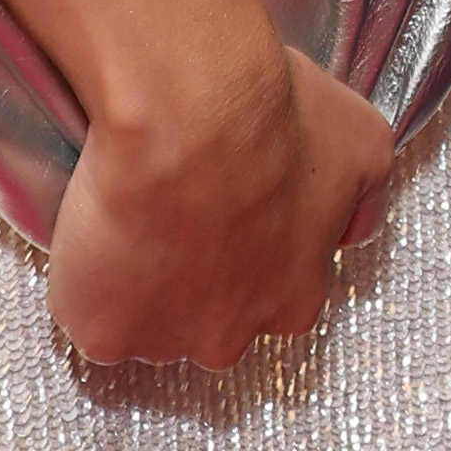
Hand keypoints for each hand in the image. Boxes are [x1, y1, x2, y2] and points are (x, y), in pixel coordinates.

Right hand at [45, 31, 394, 371]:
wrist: (189, 110)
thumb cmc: (275, 116)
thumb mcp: (362, 145)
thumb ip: (364, 200)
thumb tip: (355, 229)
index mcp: (295, 302)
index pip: (275, 302)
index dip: (249, 256)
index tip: (230, 214)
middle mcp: (232, 337)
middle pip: (209, 323)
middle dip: (196, 280)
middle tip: (178, 211)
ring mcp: (164, 340)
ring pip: (148, 324)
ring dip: (139, 283)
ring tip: (133, 214)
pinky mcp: (103, 330)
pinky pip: (90, 316)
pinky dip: (87, 281)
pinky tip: (96, 230)